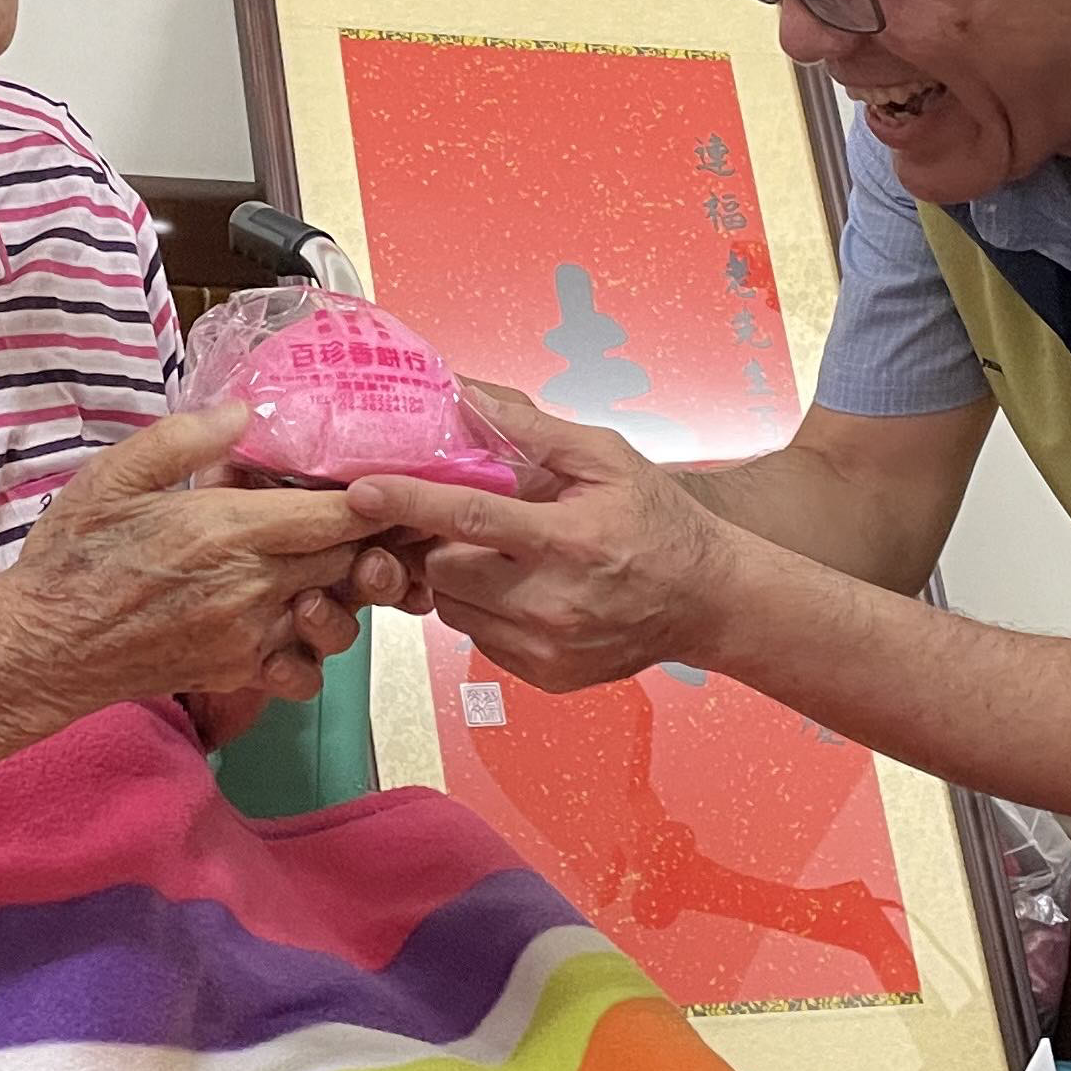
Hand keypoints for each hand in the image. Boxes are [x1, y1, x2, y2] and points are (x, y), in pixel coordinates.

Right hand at [0, 407, 378, 734]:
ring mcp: (249, 638)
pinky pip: (304, 667)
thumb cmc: (74, 555)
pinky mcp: (238, 673)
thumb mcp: (114, 476)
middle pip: (349, 563)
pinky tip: (288, 617)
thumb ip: (185, 439)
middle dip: (363, 540)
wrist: (44, 647)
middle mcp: (251, 588)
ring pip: (337, 615)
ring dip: (342, 590)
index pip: (338, 516)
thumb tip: (246, 412)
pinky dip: (311, 646)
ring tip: (322, 561)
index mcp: (227, 531)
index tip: (383, 481)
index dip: (374, 499)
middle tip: (358, 515)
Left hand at [342, 385, 740, 694]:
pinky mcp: (544, 674)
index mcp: (569, 540)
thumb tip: (463, 396)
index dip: (408, 502)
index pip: (468, 520)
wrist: (708, 600)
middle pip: (446, 569)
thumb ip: (530, 429)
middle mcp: (553, 602)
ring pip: (453, 608)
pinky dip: (482, 609)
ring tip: (498, 553)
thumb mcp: (604, 458)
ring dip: (457, 576)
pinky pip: (478, 637)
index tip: (361, 491)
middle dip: (438, 540)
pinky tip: (517, 587)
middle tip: (456, 518)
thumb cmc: (658, 521)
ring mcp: (547, 647)